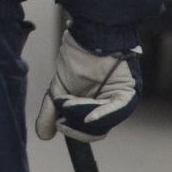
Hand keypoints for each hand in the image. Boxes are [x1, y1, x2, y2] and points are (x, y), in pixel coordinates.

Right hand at [35, 27, 141, 141]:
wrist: (86, 35)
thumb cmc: (76, 57)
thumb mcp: (58, 89)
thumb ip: (51, 111)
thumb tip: (44, 135)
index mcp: (95, 106)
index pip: (87, 130)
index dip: (72, 130)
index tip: (59, 124)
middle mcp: (109, 105)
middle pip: (95, 130)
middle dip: (75, 125)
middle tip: (62, 117)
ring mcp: (119, 99)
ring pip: (103, 122)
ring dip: (81, 116)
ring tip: (68, 102)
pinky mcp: (127, 91)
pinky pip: (118, 110)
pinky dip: (102, 116)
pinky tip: (89, 119)